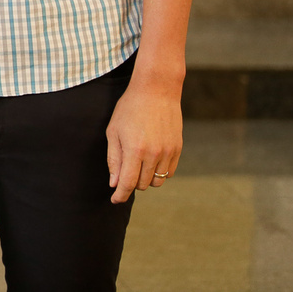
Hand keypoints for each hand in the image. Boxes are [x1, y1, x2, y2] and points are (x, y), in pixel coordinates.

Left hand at [105, 77, 182, 202]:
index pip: (127, 183)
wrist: (157, 91)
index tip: (115, 200)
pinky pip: (168, 173)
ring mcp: (168, 153)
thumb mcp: (113, 131)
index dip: (120, 195)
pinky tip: (150, 160)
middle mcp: (153, 154)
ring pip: (156, 182)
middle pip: (141, 184)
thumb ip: (114, 159)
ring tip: (137, 162)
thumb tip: (114, 183)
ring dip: (145, 178)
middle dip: (130, 182)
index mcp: (134, 150)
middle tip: (124, 170)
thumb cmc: (129, 109)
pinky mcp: (178, 150)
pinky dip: (158, 172)